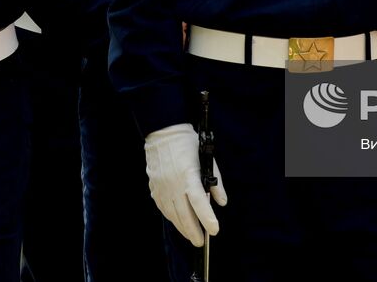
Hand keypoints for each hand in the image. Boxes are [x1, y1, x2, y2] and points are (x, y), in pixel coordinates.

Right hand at [144, 123, 226, 246]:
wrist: (164, 134)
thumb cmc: (189, 145)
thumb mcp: (208, 160)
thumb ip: (216, 183)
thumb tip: (221, 202)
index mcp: (188, 175)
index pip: (199, 202)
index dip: (207, 218)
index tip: (214, 230)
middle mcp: (174, 184)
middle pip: (184, 214)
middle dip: (194, 231)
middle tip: (201, 242)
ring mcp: (162, 187)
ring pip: (173, 214)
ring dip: (182, 227)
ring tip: (191, 236)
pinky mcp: (155, 188)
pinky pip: (164, 208)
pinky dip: (172, 218)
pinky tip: (178, 222)